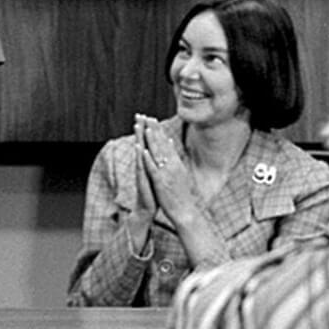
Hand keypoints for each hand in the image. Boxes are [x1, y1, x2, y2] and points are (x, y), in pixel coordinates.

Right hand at [132, 114, 158, 212]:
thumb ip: (155, 164)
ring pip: (139, 153)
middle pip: (141, 144)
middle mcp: (143, 166)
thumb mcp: (155, 176)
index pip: (147, 144)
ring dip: (138, 140)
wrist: (146, 210)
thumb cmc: (152, 193)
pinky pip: (141, 167)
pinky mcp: (142, 181)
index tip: (147, 116)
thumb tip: (159, 152)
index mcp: (148, 164)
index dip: (147, 130)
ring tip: (137, 127)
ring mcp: (141, 173)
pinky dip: (140, 157)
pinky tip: (139, 148)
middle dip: (140, 130)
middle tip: (139, 115)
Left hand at [139, 118, 229, 265]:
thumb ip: (174, 158)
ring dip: (152, 140)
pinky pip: (154, 168)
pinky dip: (149, 159)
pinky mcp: (161, 182)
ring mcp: (167, 173)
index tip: (152, 119)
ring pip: (158, 154)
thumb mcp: (179, 172)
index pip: (166, 143)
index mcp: (175, 163)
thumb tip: (170, 143)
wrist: (185, 211)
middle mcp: (172, 165)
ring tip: (146, 128)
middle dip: (153, 130)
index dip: (158, 130)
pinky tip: (143, 151)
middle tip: (146, 116)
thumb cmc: (181, 194)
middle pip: (161, 144)